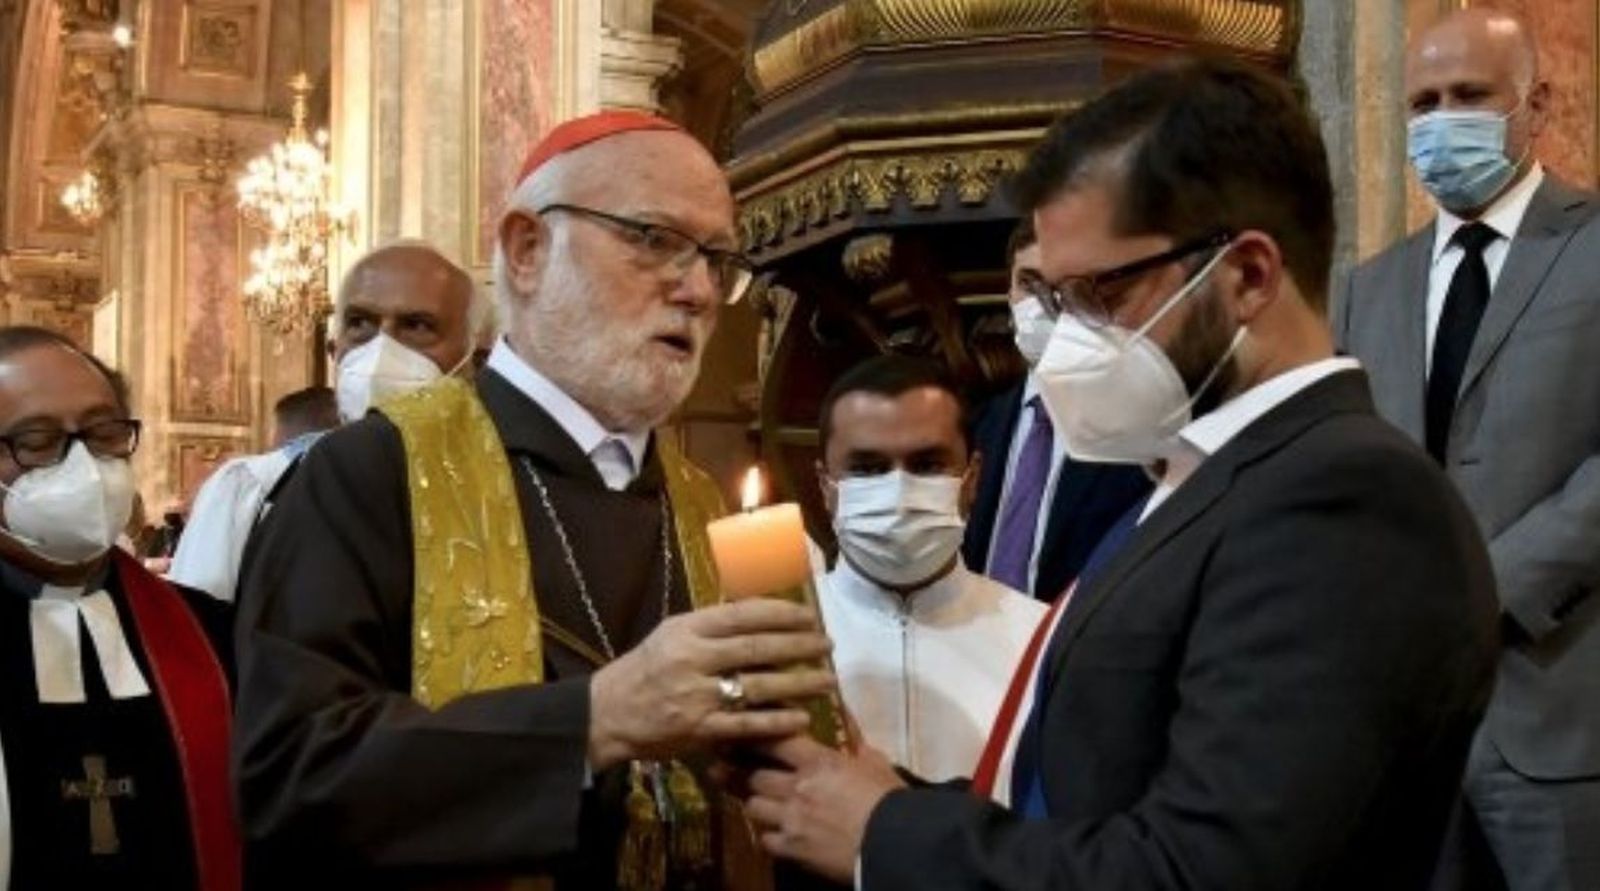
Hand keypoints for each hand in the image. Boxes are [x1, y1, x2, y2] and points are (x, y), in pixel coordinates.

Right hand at [588, 599, 834, 768]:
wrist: (608, 713)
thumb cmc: (646, 669)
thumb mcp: (672, 635)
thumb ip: (711, 625)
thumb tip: (759, 612)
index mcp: (687, 630)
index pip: (743, 615)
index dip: (781, 613)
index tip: (811, 616)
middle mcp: (693, 659)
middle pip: (757, 648)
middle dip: (799, 645)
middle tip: (827, 645)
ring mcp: (697, 696)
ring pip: (758, 685)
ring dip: (799, 683)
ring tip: (827, 680)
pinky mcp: (699, 729)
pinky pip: (746, 724)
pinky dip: (777, 720)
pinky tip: (802, 717)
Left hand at [744, 735, 905, 882]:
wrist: (895, 843)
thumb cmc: (890, 800)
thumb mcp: (878, 765)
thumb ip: (860, 749)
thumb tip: (855, 739)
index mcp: (818, 762)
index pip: (776, 743)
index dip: (759, 741)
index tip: (749, 740)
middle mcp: (797, 787)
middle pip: (756, 777)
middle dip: (756, 777)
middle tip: (757, 779)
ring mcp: (791, 819)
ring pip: (754, 806)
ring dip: (760, 806)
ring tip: (767, 808)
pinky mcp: (792, 848)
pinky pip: (765, 840)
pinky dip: (770, 838)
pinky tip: (778, 837)